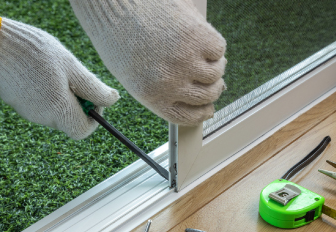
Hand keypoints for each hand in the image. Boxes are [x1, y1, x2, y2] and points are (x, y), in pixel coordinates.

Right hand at [0, 18, 118, 139]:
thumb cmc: (36, 53)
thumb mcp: (72, 67)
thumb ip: (94, 87)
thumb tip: (113, 100)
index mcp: (60, 111)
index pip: (83, 131)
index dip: (94, 118)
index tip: (94, 99)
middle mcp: (45, 119)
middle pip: (71, 121)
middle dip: (79, 104)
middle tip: (74, 80)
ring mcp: (31, 114)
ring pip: (58, 113)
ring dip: (64, 98)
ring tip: (56, 74)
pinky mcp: (21, 106)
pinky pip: (43, 106)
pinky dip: (49, 95)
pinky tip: (42, 75)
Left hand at [69, 0, 226, 125]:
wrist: (117, 4)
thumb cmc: (123, 40)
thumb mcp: (138, 77)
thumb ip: (166, 93)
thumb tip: (202, 104)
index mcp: (153, 97)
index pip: (188, 117)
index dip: (202, 113)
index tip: (209, 109)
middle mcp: (171, 84)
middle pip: (207, 96)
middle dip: (212, 88)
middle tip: (210, 78)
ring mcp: (185, 61)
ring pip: (216, 73)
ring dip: (214, 65)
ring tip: (201, 54)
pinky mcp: (197, 37)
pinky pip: (219, 49)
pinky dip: (214, 45)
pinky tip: (200, 38)